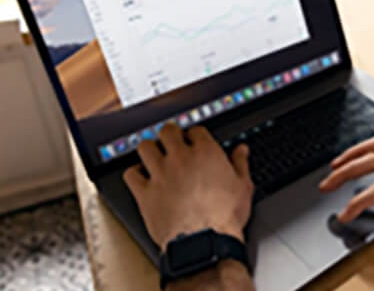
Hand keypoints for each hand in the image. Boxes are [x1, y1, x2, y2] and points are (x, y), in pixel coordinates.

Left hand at [123, 123, 253, 248]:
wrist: (204, 242)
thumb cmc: (224, 217)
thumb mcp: (243, 187)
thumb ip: (240, 164)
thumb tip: (241, 150)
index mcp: (206, 153)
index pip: (195, 130)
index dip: (195, 135)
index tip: (195, 142)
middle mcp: (180, 159)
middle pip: (168, 131)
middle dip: (170, 134)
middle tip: (172, 142)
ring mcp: (160, 174)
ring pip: (145, 147)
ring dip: (150, 149)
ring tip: (155, 156)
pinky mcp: (145, 193)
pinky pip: (131, 174)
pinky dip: (134, 173)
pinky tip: (142, 177)